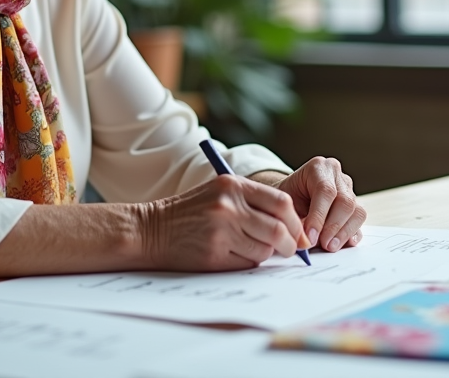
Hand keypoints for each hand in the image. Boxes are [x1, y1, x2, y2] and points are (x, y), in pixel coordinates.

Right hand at [142, 174, 308, 270]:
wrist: (150, 230)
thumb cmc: (188, 212)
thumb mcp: (219, 193)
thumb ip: (252, 202)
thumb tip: (291, 227)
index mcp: (233, 186)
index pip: (281, 203)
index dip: (295, 221)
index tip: (298, 233)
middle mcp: (229, 206)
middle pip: (278, 229)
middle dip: (289, 244)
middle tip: (290, 250)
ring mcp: (221, 231)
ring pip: (265, 249)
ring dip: (266, 254)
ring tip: (250, 248)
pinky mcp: (214, 254)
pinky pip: (247, 263)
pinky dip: (248, 262)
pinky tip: (232, 255)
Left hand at [274, 157, 365, 252]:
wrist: (289, 198)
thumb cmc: (285, 199)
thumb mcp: (283, 204)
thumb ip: (293, 219)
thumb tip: (305, 241)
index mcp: (318, 168)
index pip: (325, 190)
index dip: (319, 216)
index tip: (310, 236)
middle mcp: (337, 176)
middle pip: (345, 201)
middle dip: (333, 226)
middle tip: (322, 244)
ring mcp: (348, 190)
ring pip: (356, 211)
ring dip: (344, 233)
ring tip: (329, 246)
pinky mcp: (355, 206)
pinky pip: (359, 221)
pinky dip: (352, 234)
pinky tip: (343, 243)